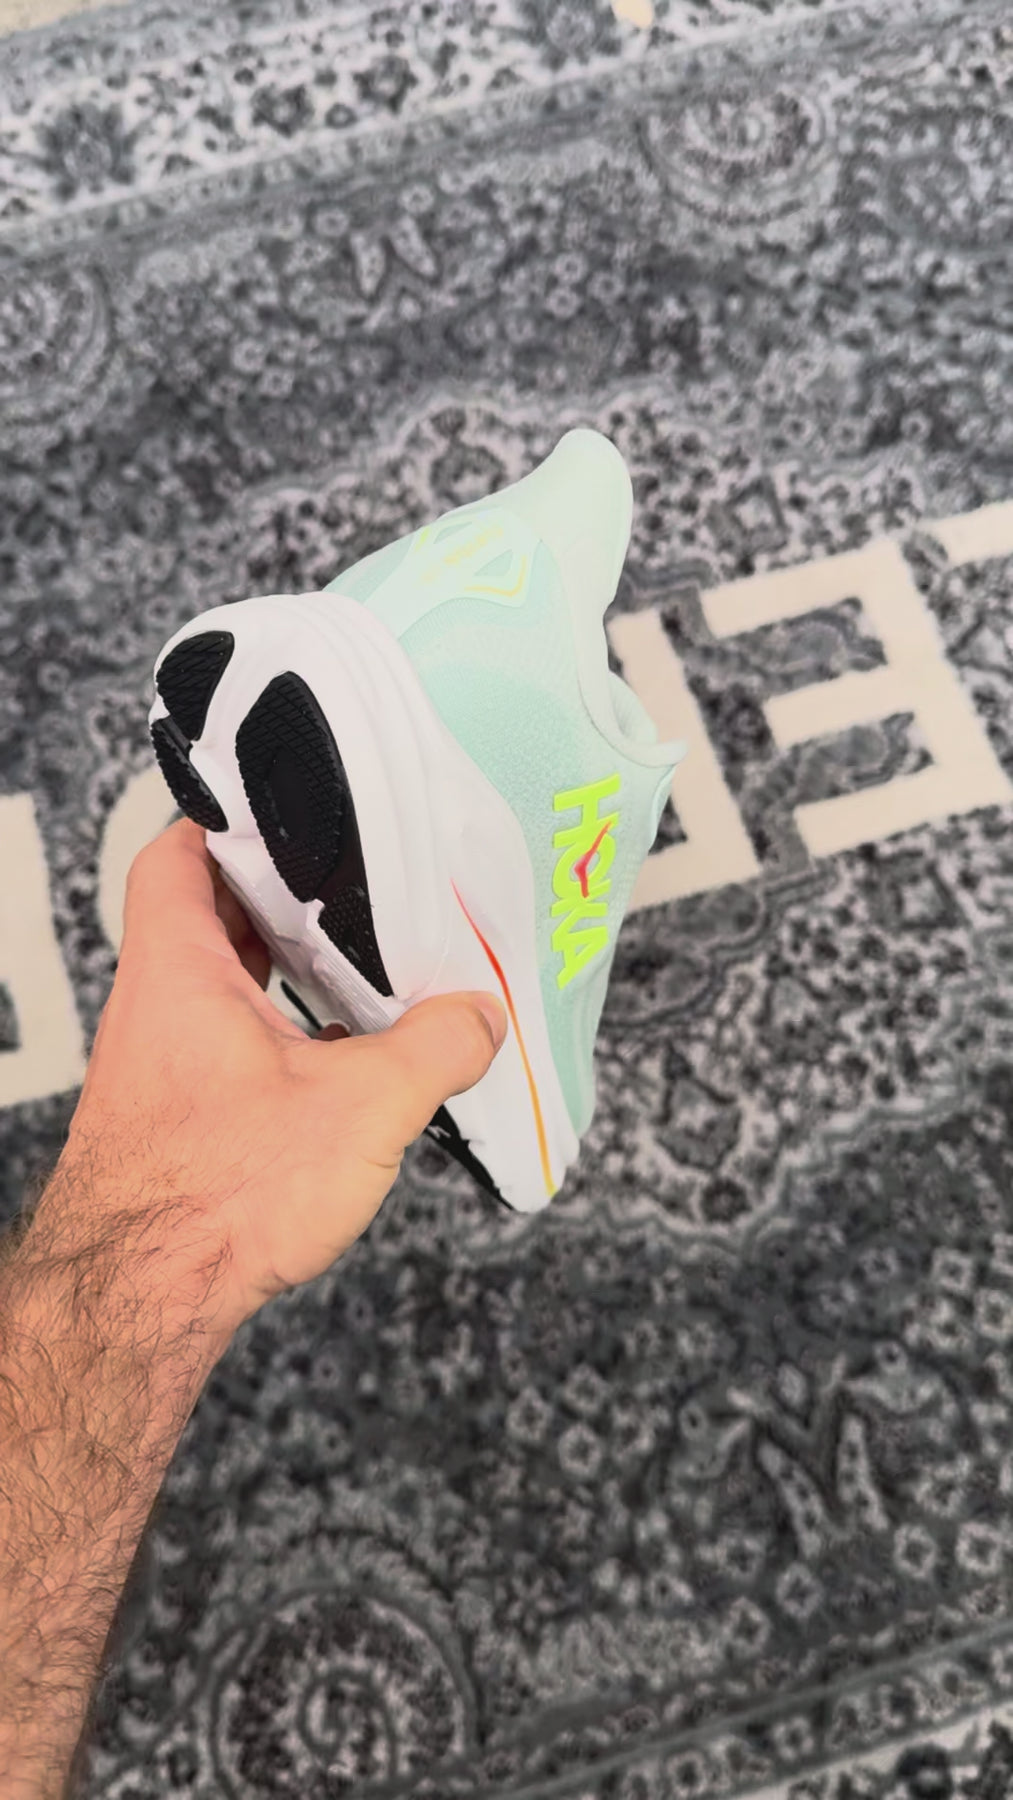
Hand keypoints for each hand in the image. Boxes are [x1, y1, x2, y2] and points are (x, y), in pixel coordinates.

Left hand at [47, 818, 505, 1345]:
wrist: (138, 1304)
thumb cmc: (213, 1200)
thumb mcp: (359, 1108)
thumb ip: (434, 1050)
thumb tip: (480, 1017)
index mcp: (177, 972)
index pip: (175, 857)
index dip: (224, 820)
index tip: (282, 809)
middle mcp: (155, 1010)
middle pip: (206, 918)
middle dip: (276, 898)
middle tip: (346, 885)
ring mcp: (161, 1068)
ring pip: (220, 988)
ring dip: (278, 972)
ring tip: (355, 967)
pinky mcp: (176, 1121)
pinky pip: (228, 1047)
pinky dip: (278, 1036)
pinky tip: (336, 1062)